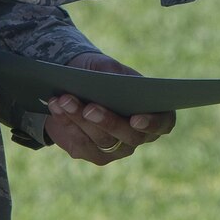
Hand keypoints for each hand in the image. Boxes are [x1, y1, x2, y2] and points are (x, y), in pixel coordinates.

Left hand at [44, 53, 174, 165]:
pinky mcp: (91, 153)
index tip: (136, 118)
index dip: (153, 123)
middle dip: (107, 121)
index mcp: (153, 111)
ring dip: (80, 119)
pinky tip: (56, 107)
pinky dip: (66, 123)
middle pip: (129, 136)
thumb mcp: (107, 66)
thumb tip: (108, 83)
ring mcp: (116, 149)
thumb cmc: (101, 74)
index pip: (164, 123)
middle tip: (90, 108)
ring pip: (101, 140)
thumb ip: (111, 72)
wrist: (75, 86)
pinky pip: (80, 143)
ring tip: (63, 99)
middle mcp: (138, 135)